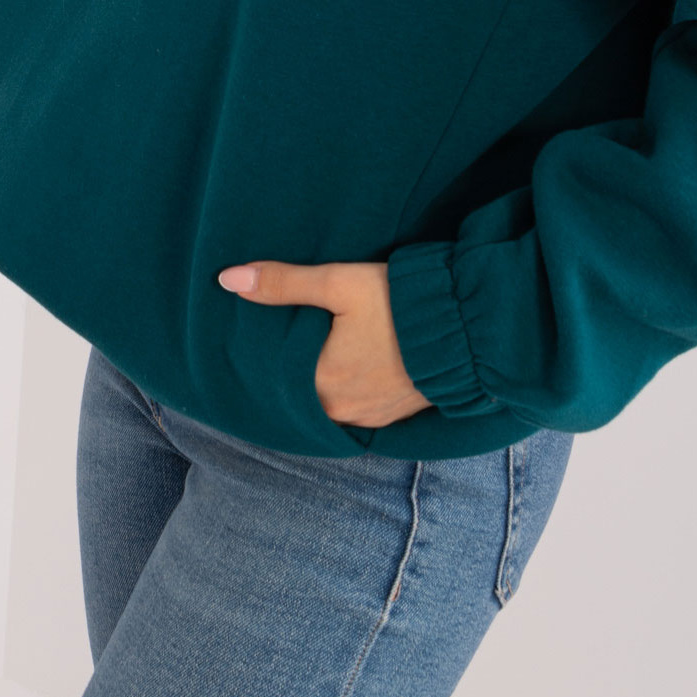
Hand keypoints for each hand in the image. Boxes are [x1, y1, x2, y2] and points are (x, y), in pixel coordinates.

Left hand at [217, 259, 432, 428]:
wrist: (468, 326)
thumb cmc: (401, 303)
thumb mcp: (339, 283)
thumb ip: (284, 283)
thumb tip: (227, 279)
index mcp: (323, 385)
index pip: (273, 381)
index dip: (262, 361)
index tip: (253, 341)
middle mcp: (343, 411)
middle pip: (299, 396)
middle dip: (288, 374)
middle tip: (280, 344)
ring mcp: (370, 417)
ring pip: (326, 406)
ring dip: (318, 386)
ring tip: (310, 355)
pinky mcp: (394, 416)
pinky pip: (354, 410)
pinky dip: (344, 393)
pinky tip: (343, 370)